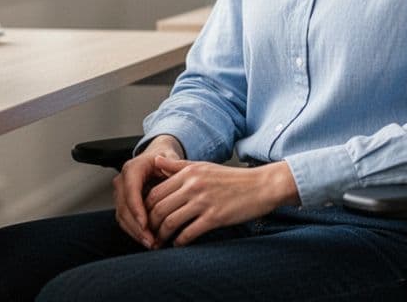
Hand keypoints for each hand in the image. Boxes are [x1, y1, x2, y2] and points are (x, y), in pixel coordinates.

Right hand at [112, 135, 183, 248]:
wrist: (158, 157)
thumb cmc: (166, 159)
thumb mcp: (171, 160)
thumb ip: (172, 167)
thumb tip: (170, 172)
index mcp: (133, 168)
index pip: (131, 190)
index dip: (137, 209)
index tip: (145, 224)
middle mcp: (123, 180)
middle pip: (124, 207)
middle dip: (136, 226)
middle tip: (150, 240)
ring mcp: (120, 193)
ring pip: (122, 216)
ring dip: (135, 232)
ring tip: (151, 244)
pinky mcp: (123, 204)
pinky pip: (125, 220)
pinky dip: (135, 232)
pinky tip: (148, 240)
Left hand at [144, 158, 299, 246]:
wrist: (262, 186)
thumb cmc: (233, 178)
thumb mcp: (203, 166)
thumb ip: (178, 166)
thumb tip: (156, 162)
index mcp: (188, 173)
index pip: (155, 193)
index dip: (145, 209)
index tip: (145, 219)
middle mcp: (193, 186)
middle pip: (158, 209)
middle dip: (150, 226)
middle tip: (148, 235)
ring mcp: (203, 202)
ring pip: (170, 222)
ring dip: (161, 236)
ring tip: (160, 242)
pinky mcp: (215, 217)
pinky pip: (188, 233)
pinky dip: (180, 242)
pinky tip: (179, 244)